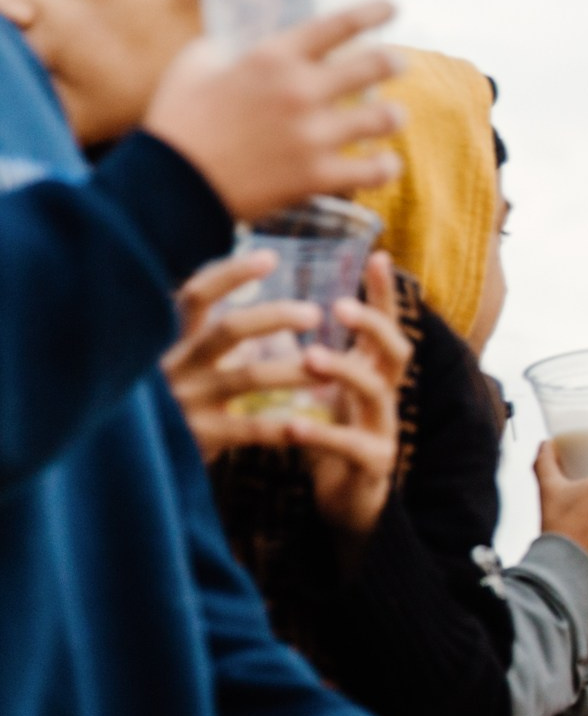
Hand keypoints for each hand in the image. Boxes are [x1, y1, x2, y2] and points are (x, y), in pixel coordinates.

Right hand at [144, 2, 404, 223]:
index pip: (336, 25)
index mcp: (272, 57)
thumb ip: (228, 47)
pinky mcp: (319, 176)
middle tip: (398, 63)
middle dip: (391, 62)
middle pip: (373, 65)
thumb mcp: (195, 64)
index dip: (371, 12)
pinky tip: (385, 162)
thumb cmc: (179, 120)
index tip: (393, 6)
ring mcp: (314, 135)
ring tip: (392, 116)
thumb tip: (242, 42)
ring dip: (392, 115)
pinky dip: (384, 166)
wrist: (172, 185)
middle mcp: (301, 91)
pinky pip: (375, 170)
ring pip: (384, 118)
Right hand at [163, 250, 320, 460]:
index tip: (269, 256)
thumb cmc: (166, 403)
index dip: (231, 274)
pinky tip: (307, 426)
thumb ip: (208, 340)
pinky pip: (247, 429)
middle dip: (274, 318)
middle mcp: (176, 364)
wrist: (127, 460)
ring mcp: (186, 400)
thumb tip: (256, 311)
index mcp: (173, 341)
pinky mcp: (197, 437)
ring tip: (331, 371)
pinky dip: (279, 427)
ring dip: (293, 371)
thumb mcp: (178, 364)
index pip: (197, 296)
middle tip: (314, 313)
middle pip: (228, 330)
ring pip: (247, 378)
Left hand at [286, 253, 409, 538]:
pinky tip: (294, 424)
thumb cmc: (332, 443)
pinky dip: (322, 433)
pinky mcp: (372, 465)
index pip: (385, 326)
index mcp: (374, 375)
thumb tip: (279, 317)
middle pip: (396, 351)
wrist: (349, 506)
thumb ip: (310, 359)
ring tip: (311, 357)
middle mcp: (386, 397)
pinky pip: (351, 445)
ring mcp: (384, 430)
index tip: (376, 256)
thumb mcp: (324, 396)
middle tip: (340, 306)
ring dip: (344, 371)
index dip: (384, 294)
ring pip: (376, 392)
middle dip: (372, 325)